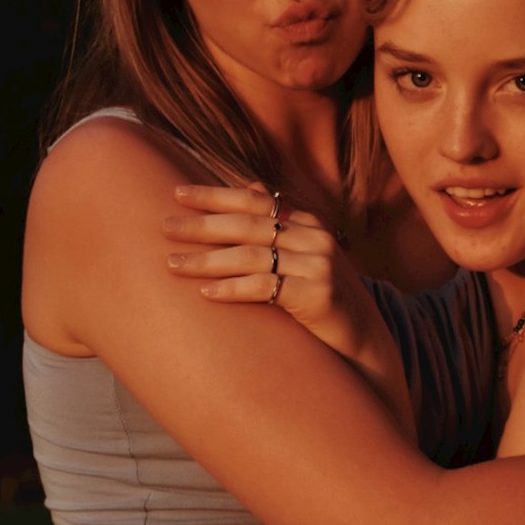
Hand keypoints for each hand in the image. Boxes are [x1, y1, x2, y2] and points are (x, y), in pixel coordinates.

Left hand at [163, 184, 363, 352]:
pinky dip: (232, 288)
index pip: (256, 200)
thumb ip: (280, 222)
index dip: (216, 194)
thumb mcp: (304, 255)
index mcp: (308, 223)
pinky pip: (265, 287)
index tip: (178, 193)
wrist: (361, 341)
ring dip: (207, 260)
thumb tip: (252, 183)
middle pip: (248, 224)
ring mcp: (319, 265)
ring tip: (173, 264)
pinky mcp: (319, 295)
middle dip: (202, 225)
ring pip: (252, 255)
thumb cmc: (321, 298)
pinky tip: (206, 293)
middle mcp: (315, 238)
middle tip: (164, 227)